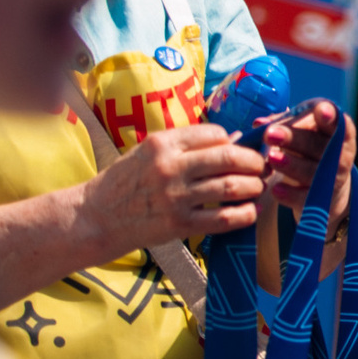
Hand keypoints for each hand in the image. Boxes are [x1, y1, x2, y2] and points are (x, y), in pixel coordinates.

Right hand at [81, 125, 265, 250]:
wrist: (95, 217)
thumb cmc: (125, 182)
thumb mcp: (147, 152)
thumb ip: (185, 145)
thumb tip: (231, 139)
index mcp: (163, 143)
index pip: (215, 134)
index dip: (234, 141)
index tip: (243, 149)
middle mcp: (170, 166)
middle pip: (229, 157)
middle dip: (254, 162)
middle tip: (262, 167)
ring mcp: (176, 196)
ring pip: (232, 187)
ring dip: (254, 187)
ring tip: (259, 188)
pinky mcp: (180, 224)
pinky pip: (224, 218)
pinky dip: (245, 214)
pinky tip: (251, 211)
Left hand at [260, 102, 356, 225]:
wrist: (327, 188)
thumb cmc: (310, 150)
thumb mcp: (304, 133)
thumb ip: (283, 124)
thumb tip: (259, 123)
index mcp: (339, 133)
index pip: (338, 122)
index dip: (331, 116)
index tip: (321, 110)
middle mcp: (341, 156)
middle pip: (318, 145)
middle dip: (294, 139)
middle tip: (270, 134)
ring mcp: (332, 180)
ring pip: (312, 172)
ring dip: (292, 165)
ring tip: (271, 159)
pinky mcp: (321, 201)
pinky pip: (305, 197)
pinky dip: (290, 194)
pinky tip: (276, 189)